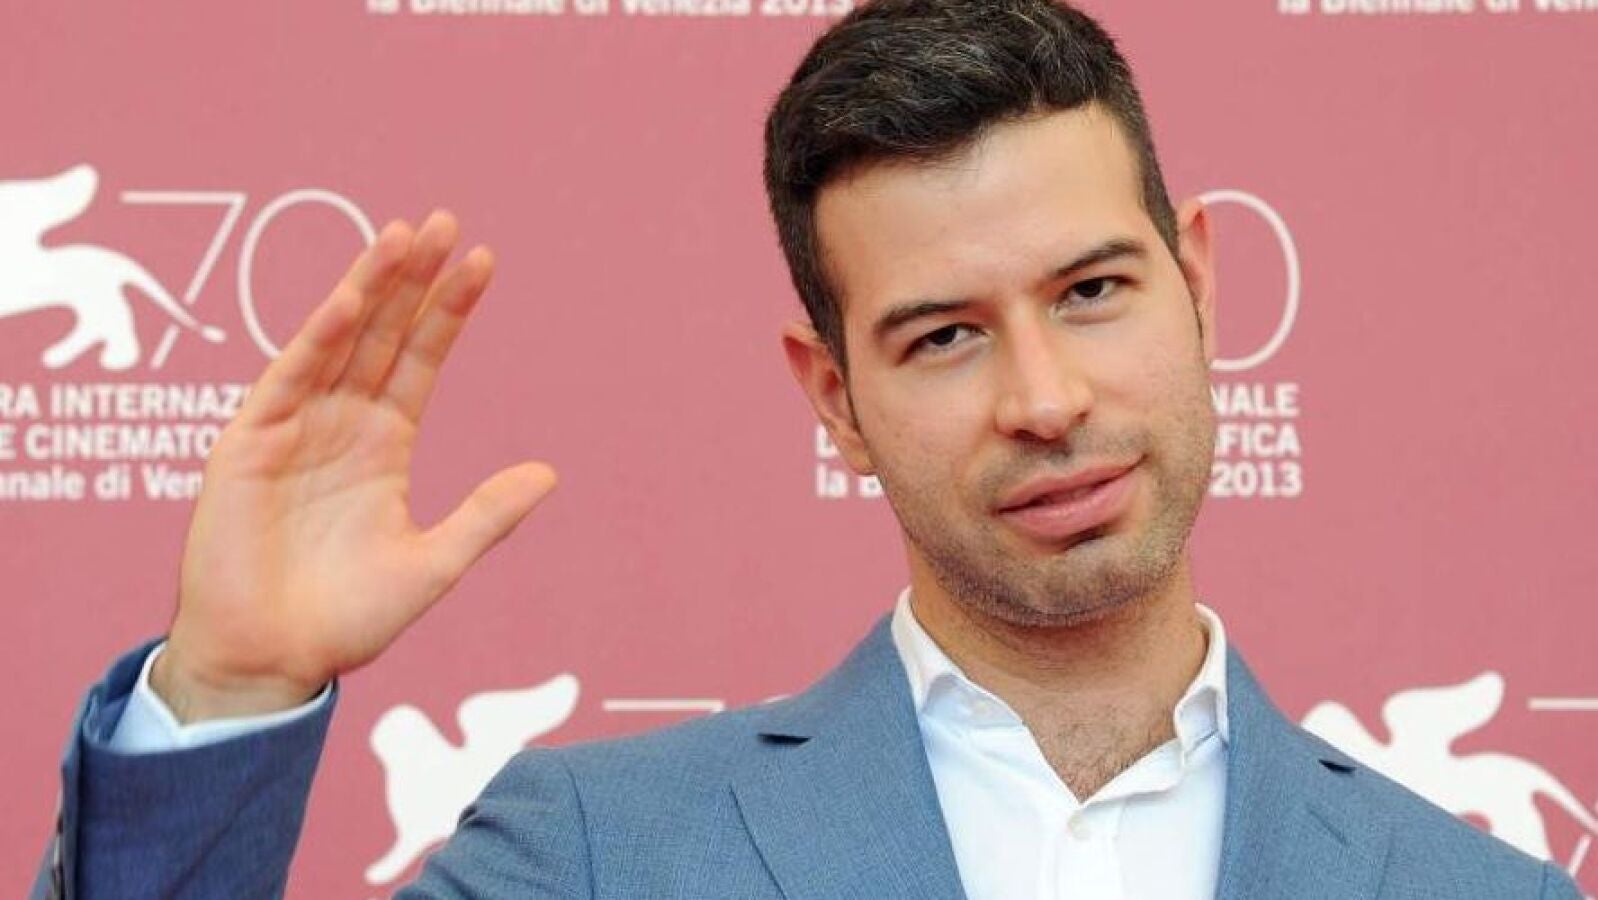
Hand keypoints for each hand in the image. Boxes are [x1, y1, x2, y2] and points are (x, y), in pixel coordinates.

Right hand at [153, 211, 557, 721]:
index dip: (449, 311)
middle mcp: (340, 424)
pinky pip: (286, 381)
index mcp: (383, 445)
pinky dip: (316, 341)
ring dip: (367, 289)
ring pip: (336, 343)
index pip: (422, 360)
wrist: (272, 662)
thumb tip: (551, 473)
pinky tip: (349, 303)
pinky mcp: (248, 445)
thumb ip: (487, 516)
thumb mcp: (433, 563)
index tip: (484, 260)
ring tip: (402, 235)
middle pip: (383, 335)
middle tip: (445, 222)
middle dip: (413, 280)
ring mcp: (293, 427)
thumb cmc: (345, 620)